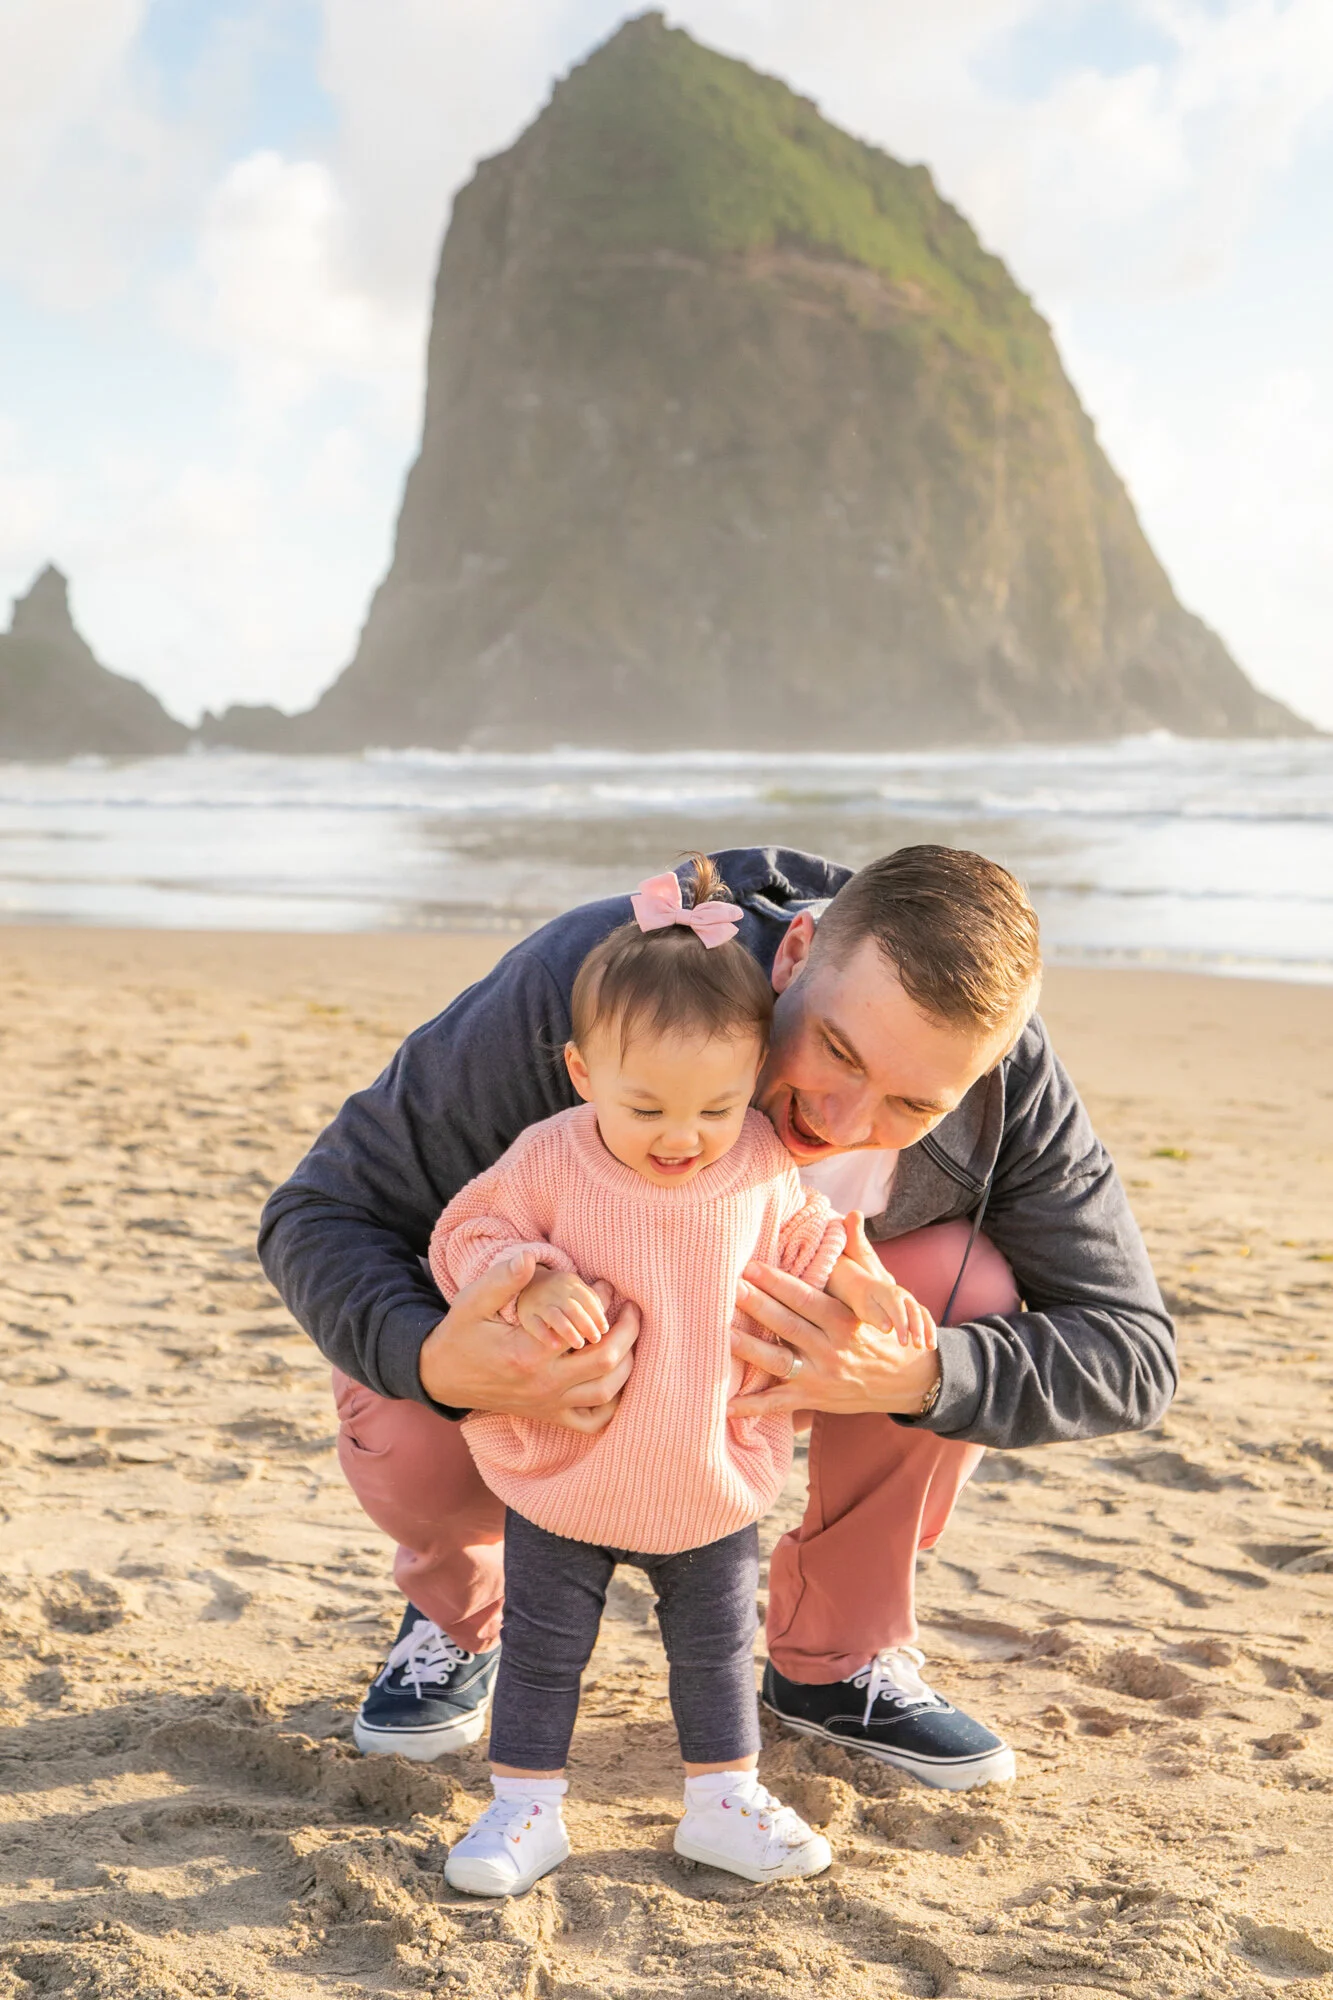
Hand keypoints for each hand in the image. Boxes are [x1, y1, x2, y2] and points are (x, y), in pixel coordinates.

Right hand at [419, 1252, 639, 1432]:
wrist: (442, 1377)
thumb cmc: (461, 1334)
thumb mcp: (472, 1302)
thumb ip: (502, 1280)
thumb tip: (529, 1256)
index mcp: (526, 1353)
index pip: (582, 1328)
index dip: (601, 1302)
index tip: (604, 1284)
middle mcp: (543, 1384)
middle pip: (606, 1363)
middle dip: (628, 1331)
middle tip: (632, 1308)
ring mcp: (548, 1404)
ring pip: (607, 1392)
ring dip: (628, 1363)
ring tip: (631, 1335)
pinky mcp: (549, 1415)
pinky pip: (593, 1422)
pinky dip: (613, 1404)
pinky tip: (617, 1378)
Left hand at [729, 1219, 941, 1419]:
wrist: (907, 1380)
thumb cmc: (882, 1329)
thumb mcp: (881, 1292)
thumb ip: (860, 1254)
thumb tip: (851, 1215)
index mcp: (844, 1321)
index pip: (806, 1298)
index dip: (778, 1282)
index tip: (751, 1266)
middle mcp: (832, 1349)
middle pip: (788, 1326)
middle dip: (758, 1307)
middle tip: (730, 1289)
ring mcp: (821, 1377)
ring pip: (779, 1362)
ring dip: (750, 1350)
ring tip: (722, 1335)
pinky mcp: (813, 1399)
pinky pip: (778, 1404)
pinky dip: (752, 1407)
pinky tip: (725, 1406)